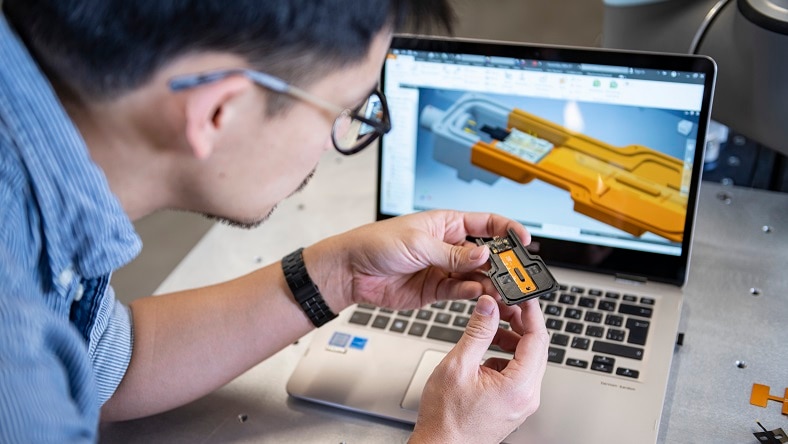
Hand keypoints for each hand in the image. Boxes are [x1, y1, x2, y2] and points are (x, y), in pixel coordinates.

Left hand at [306, 210, 529, 310]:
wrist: (350, 271)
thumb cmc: (375, 244)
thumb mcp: (418, 243)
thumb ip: (453, 254)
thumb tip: (483, 254)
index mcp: (446, 224)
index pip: (486, 223)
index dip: (507, 230)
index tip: (524, 240)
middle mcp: (448, 246)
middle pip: (485, 253)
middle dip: (503, 262)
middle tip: (517, 273)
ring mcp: (443, 269)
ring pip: (477, 275)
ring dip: (491, 282)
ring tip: (503, 289)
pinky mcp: (436, 290)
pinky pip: (461, 291)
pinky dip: (473, 294)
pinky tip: (480, 294)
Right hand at [410, 295, 548, 443]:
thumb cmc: (446, 417)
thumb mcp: (458, 366)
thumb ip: (477, 332)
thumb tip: (489, 305)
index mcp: (519, 386)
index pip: (537, 338)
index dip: (531, 312)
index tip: (522, 294)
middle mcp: (527, 396)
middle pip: (536, 348)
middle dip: (520, 323)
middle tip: (501, 306)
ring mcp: (522, 402)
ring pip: (527, 360)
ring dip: (511, 339)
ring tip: (489, 329)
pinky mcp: (514, 404)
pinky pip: (518, 373)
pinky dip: (506, 356)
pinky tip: (485, 354)